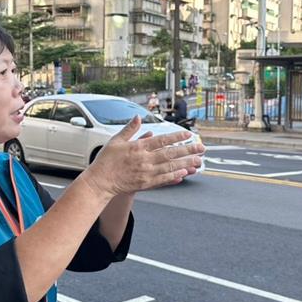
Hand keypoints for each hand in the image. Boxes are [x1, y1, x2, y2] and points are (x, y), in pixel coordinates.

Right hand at [84, 117, 204, 195]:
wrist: (100, 181)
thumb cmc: (107, 160)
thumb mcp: (116, 140)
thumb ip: (129, 129)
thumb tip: (137, 117)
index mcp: (138, 147)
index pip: (162, 140)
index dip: (176, 137)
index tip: (188, 135)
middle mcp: (145, 160)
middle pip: (171, 153)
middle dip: (188, 150)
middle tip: (201, 148)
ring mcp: (146, 173)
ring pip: (170, 167)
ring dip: (186, 163)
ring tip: (198, 161)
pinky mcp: (146, 184)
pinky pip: (164, 179)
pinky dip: (175, 176)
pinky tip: (184, 173)